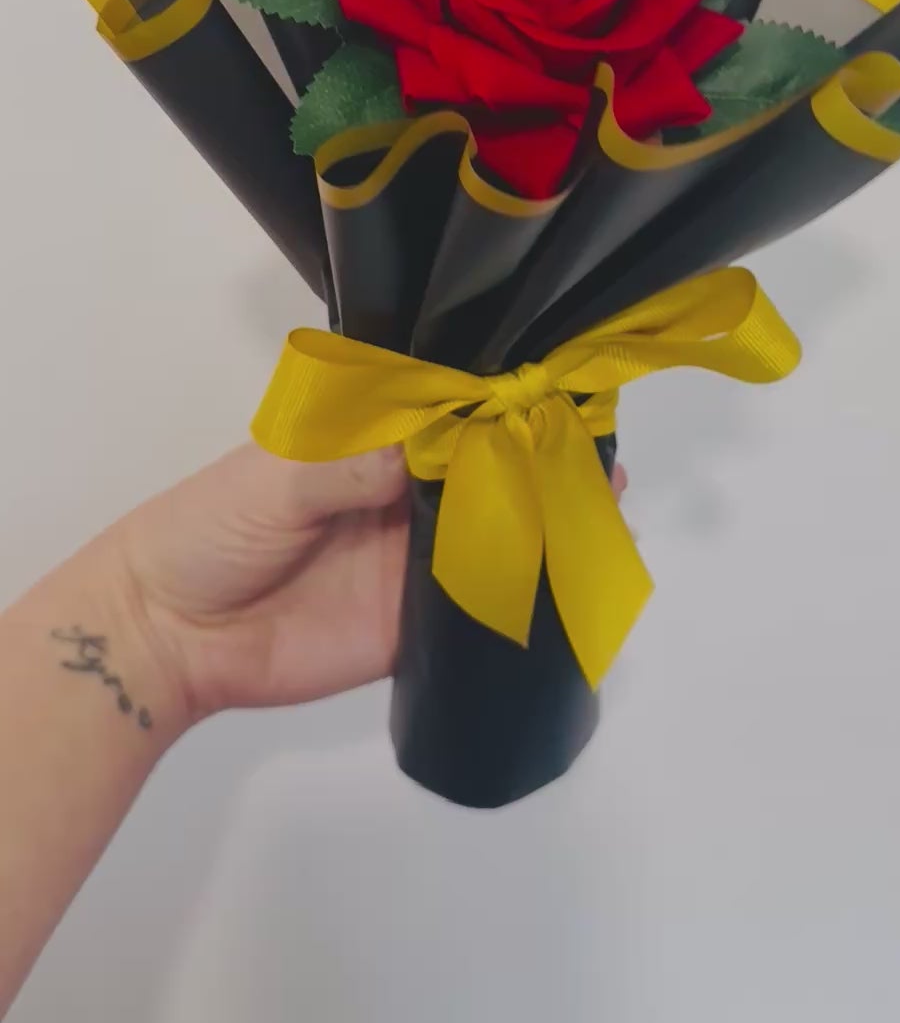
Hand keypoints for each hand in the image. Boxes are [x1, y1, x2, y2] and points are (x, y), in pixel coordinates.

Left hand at [108, 444, 627, 730]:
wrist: (169, 636)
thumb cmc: (211, 530)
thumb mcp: (276, 477)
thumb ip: (355, 464)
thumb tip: (440, 440)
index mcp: (370, 441)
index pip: (449, 407)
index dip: (501, 396)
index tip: (558, 387)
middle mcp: (404, 492)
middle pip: (487, 467)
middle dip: (541, 455)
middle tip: (600, 449)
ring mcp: (416, 557)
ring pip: (497, 532)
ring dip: (548, 518)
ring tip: (607, 501)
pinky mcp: (419, 623)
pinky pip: (482, 604)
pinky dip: (527, 591)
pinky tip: (571, 575)